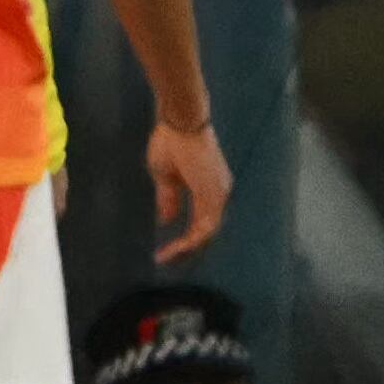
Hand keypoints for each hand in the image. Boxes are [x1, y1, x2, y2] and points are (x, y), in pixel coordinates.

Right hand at [149, 117, 229, 262]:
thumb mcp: (165, 176)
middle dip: (187, 251)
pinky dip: (191, 239)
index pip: (201, 224)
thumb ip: (169, 200)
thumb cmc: (171, 142)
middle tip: (167, 262)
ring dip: (187, 248)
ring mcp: (219, 194)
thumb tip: (168, 221)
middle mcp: (219, 195)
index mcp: (209, 190)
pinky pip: (206, 225)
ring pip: (208, 233)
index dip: (184, 241)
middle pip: (208, 233)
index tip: (164, 252)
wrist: (181, 121)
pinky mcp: (214, 193)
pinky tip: (176, 247)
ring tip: (167, 258)